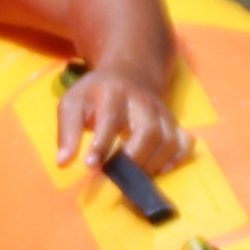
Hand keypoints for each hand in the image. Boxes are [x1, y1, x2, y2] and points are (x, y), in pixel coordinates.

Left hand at [54, 70, 186, 178]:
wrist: (130, 72)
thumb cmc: (96, 94)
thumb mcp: (73, 102)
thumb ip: (67, 131)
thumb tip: (63, 163)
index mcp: (113, 93)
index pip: (111, 119)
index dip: (103, 144)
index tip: (92, 166)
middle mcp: (142, 101)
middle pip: (149, 132)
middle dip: (133, 159)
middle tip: (116, 177)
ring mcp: (162, 112)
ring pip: (168, 140)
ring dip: (152, 164)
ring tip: (132, 177)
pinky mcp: (173, 121)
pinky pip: (185, 142)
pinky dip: (177, 159)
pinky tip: (159, 169)